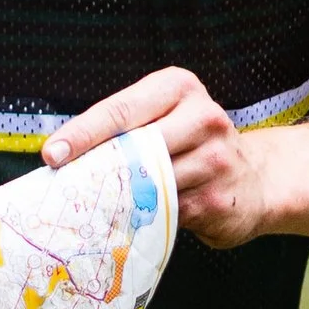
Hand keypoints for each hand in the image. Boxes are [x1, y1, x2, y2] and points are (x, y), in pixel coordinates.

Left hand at [43, 66, 271, 248]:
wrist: (256, 181)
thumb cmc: (191, 144)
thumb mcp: (165, 117)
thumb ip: (126, 128)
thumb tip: (64, 155)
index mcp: (180, 88)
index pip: (121, 109)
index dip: (83, 133)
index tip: (53, 154)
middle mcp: (203, 118)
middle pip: (133, 146)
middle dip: (93, 168)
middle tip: (62, 187)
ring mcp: (216, 160)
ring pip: (148, 185)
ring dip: (118, 199)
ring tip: (96, 207)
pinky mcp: (218, 200)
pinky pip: (166, 214)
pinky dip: (145, 219)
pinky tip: (137, 221)